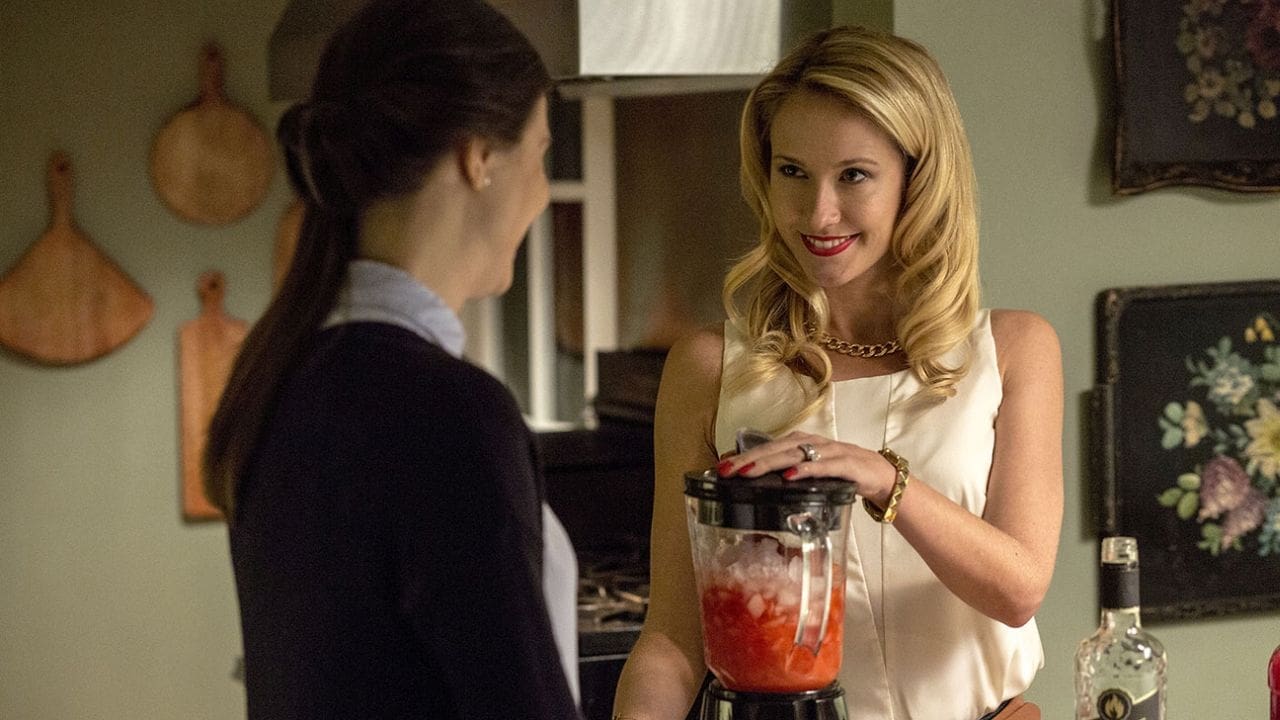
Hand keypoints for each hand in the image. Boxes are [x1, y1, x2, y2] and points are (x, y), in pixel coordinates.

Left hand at [715, 431, 895, 506]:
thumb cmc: (839, 473)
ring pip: (794, 454)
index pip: (767, 447)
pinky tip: (790, 476)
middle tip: (726, 471)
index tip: (720, 467)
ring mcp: (829, 451)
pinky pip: (824, 466)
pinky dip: (807, 469)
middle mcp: (812, 443)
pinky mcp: (847, 464)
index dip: (744, 456)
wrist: (880, 475)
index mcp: (800, 443)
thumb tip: (755, 480)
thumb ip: (787, 473)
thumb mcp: (810, 472)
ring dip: (769, 462)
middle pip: (776, 448)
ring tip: (748, 472)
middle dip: (749, 459)